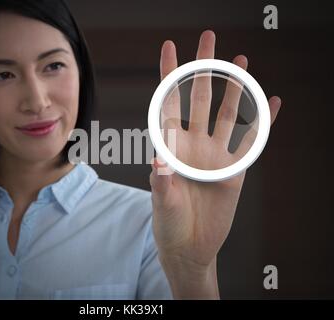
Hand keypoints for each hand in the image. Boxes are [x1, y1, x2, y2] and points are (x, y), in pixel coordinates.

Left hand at [149, 30, 281, 297]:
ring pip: (227, 113)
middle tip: (209, 38)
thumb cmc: (169, 224)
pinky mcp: (235, 170)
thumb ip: (162, 182)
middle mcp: (193, 145)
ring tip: (240, 62)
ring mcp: (215, 155)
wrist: (190, 246)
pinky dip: (263, 121)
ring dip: (234, 87)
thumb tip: (159, 160)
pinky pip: (251, 140)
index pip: (168, 103)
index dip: (169, 75)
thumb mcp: (164, 203)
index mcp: (171, 147)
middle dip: (204, 68)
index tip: (170, 47)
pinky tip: (272, 102)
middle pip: (200, 98)